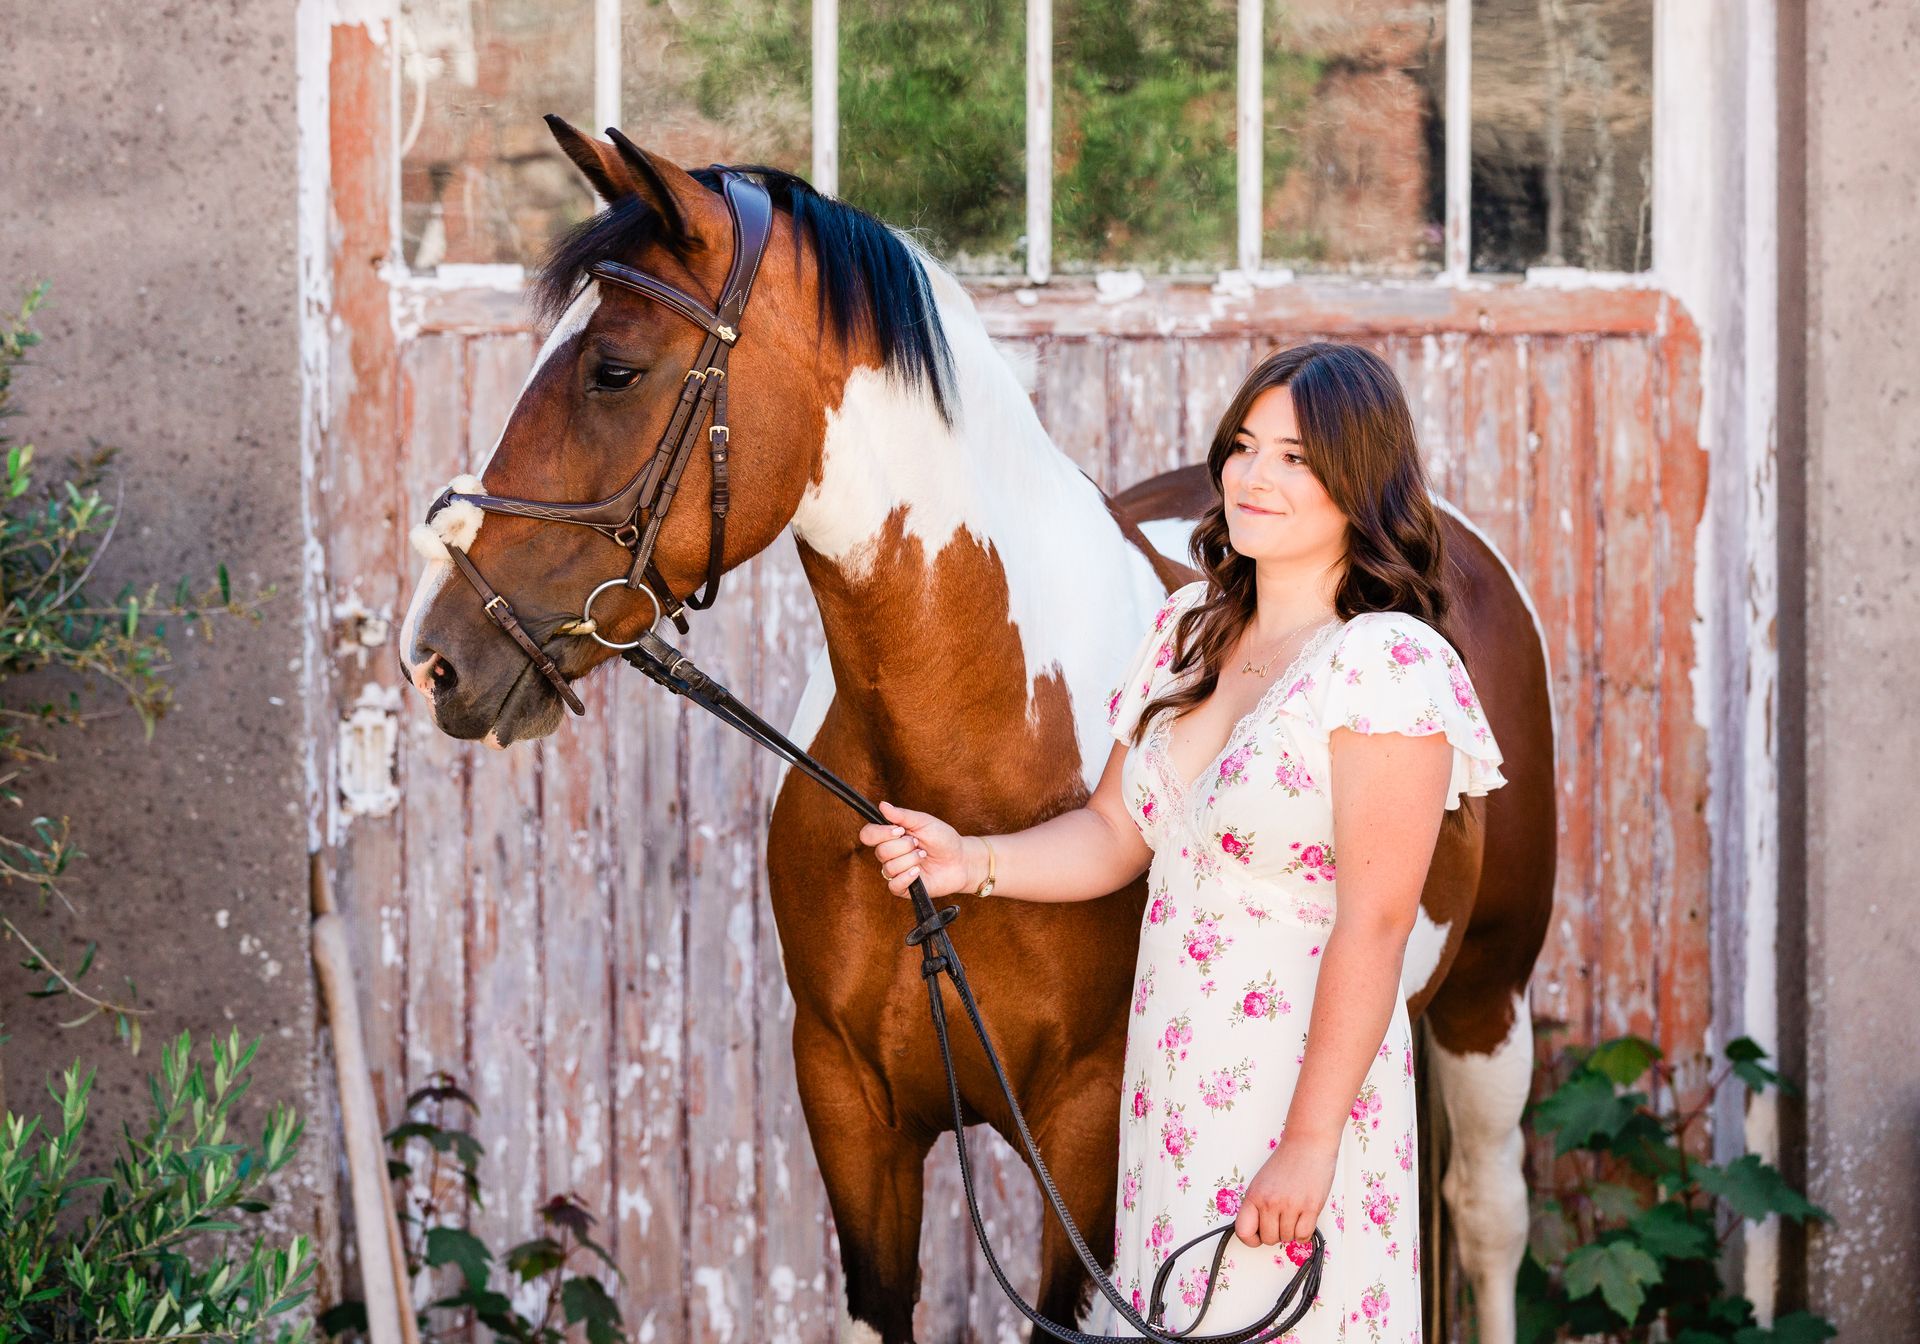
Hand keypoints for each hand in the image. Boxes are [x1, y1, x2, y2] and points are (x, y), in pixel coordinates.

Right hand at [856, 801, 972, 899]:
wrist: (961, 860)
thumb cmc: (943, 839)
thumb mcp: (924, 822)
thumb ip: (902, 815)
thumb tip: (882, 805)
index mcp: (890, 836)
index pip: (868, 835)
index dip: (880, 833)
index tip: (899, 830)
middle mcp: (890, 854)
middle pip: (880, 852)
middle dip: (903, 846)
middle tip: (919, 843)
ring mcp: (896, 871)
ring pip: (889, 868)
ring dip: (910, 860)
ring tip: (924, 856)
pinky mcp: (903, 888)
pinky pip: (894, 885)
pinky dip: (907, 877)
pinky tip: (919, 871)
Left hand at [1233, 1129, 1336, 1248]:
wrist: (1308, 1143)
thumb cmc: (1287, 1162)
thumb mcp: (1262, 1182)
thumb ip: (1257, 1206)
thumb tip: (1257, 1230)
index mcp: (1254, 1195)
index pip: (1243, 1231)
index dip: (1251, 1239)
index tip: (1258, 1235)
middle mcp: (1270, 1202)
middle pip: (1269, 1239)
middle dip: (1276, 1233)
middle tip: (1282, 1218)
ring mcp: (1290, 1205)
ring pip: (1287, 1238)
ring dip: (1292, 1230)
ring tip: (1294, 1212)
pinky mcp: (1310, 1207)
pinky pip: (1304, 1236)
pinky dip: (1305, 1232)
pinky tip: (1304, 1217)